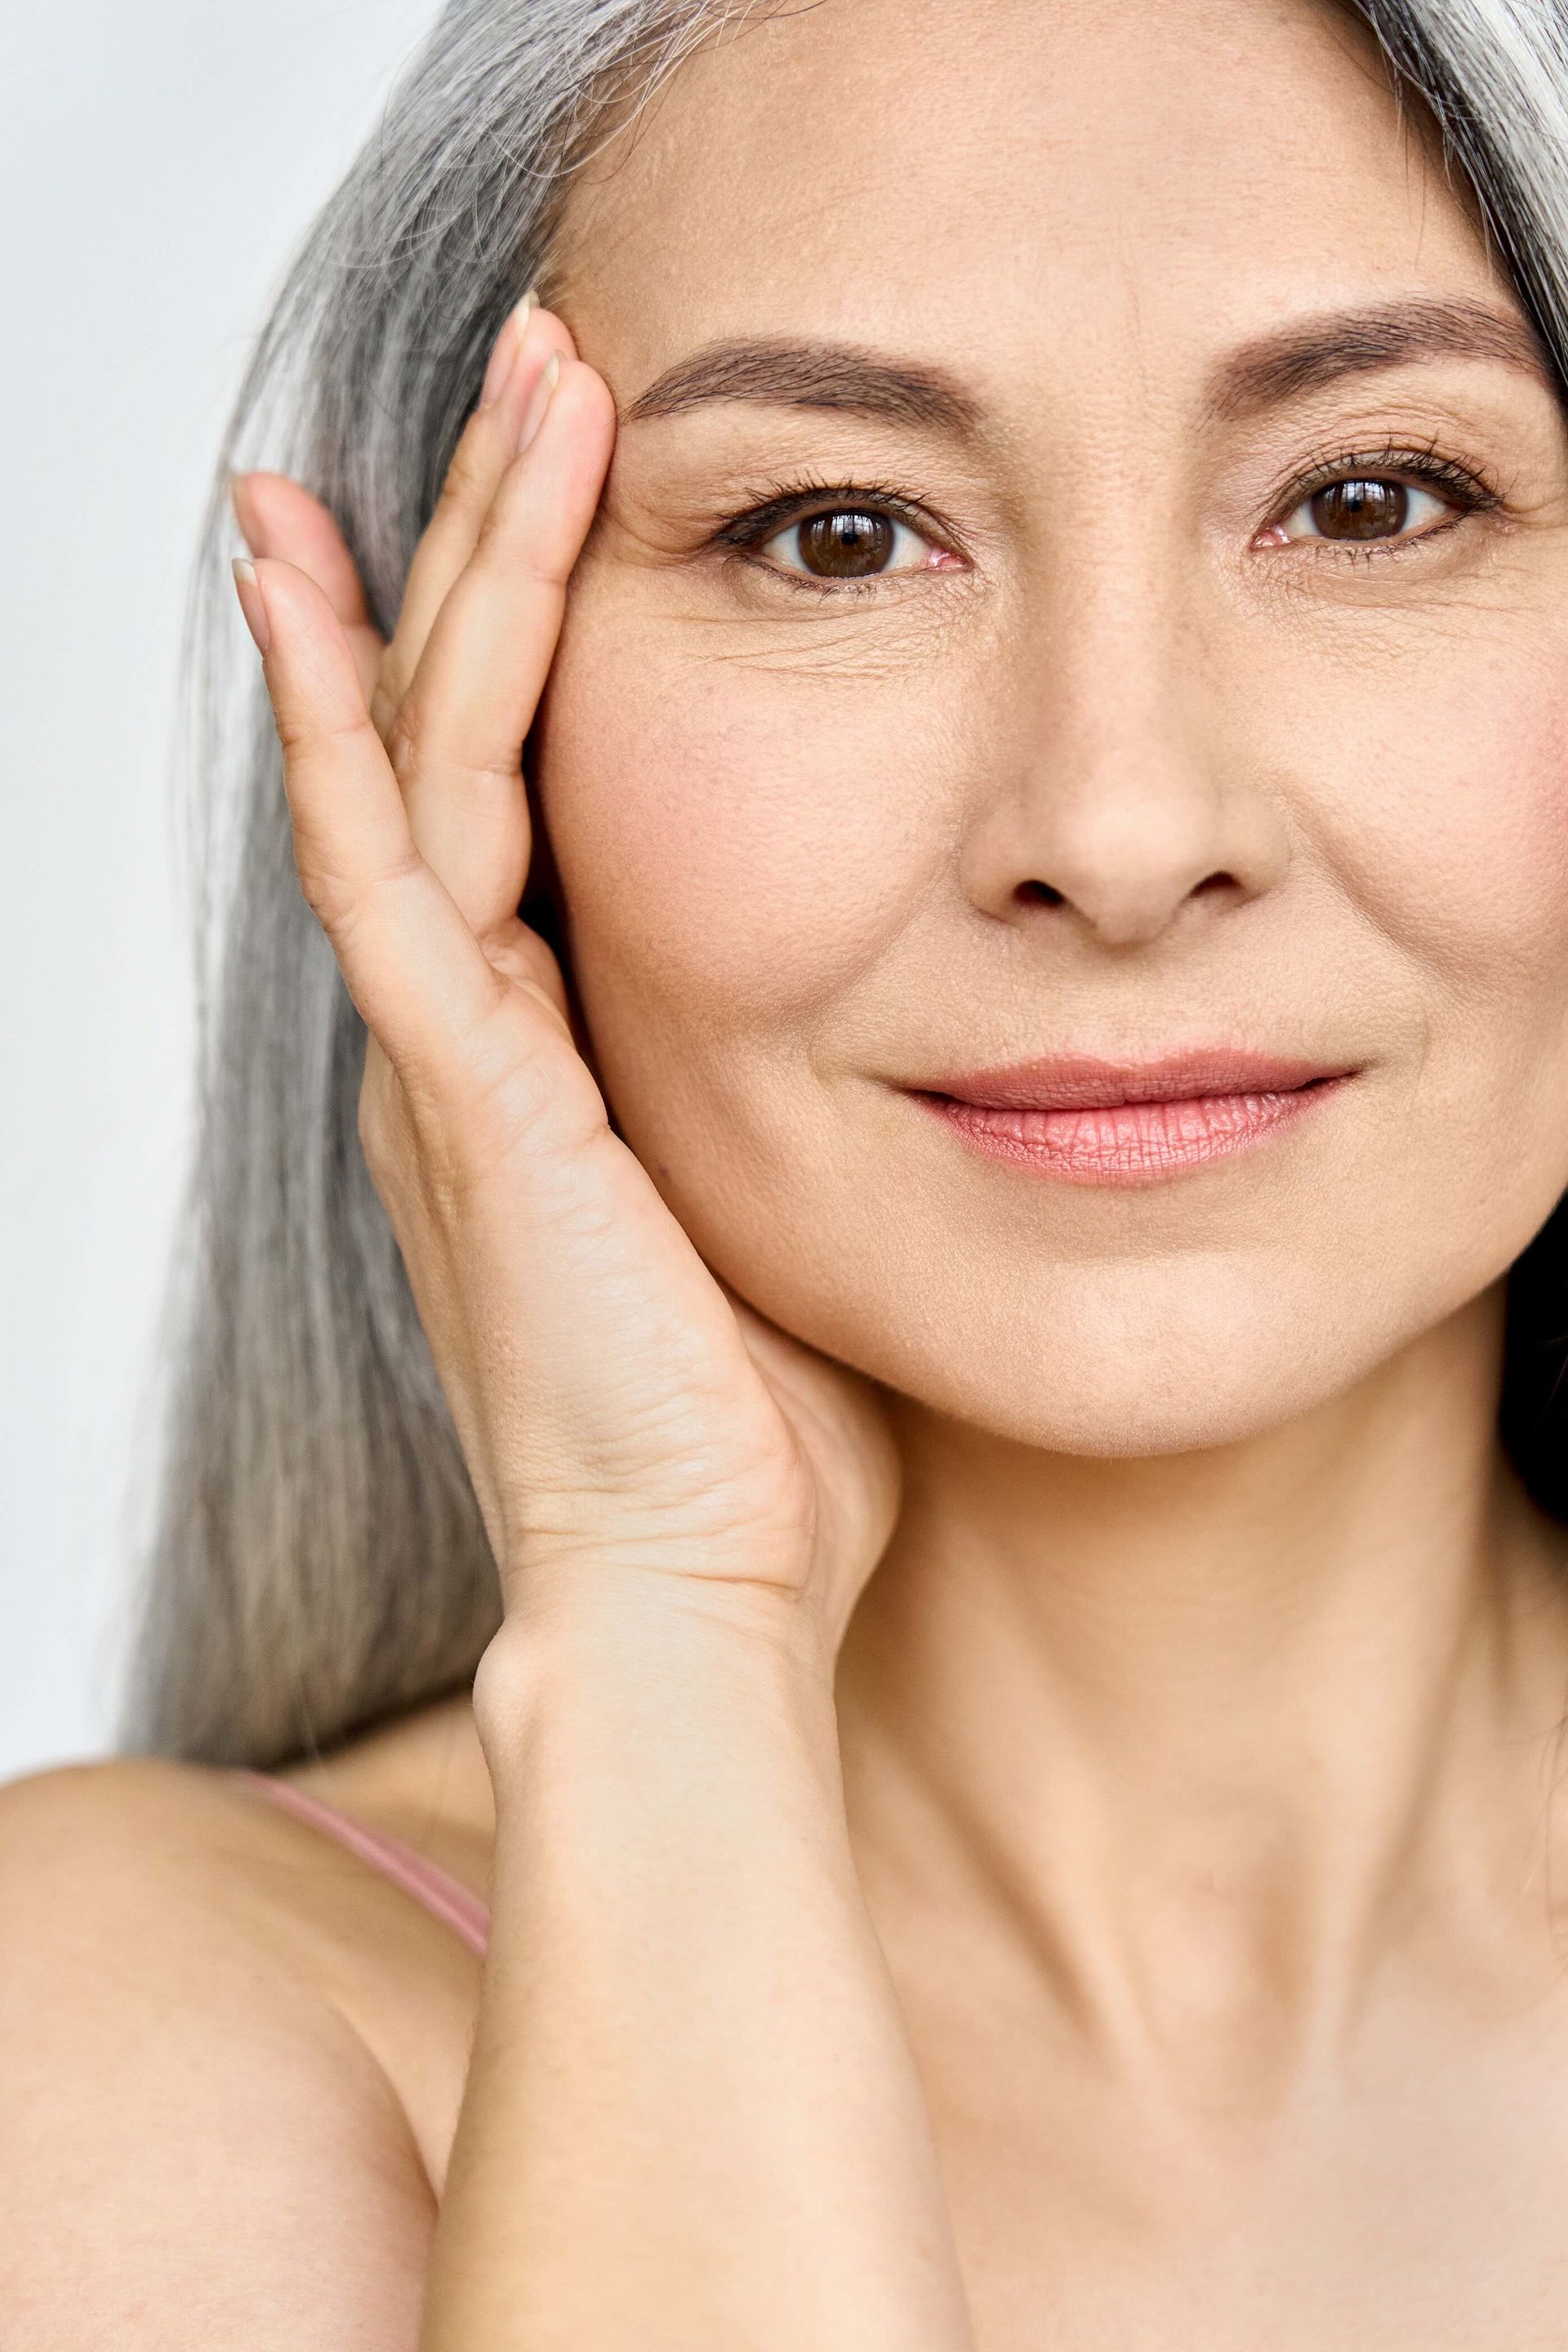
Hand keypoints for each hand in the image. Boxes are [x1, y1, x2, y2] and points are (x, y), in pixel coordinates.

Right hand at [230, 298, 900, 1680]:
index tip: (598, 476)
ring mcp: (445, 1055)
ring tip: (512, 386)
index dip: (542, 626)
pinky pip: (380, 860)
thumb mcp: (794, 1213)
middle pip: (465, 730)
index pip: (524, 789)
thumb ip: (804, 1096)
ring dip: (459, 564)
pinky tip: (310, 579)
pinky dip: (343, 713)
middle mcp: (468, 1034)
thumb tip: (925, 1025)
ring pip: (421, 753)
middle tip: (550, 362)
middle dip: (501, 539)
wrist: (701, 1591)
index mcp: (544, 1058)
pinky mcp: (456, 1089)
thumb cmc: (765, 1439)